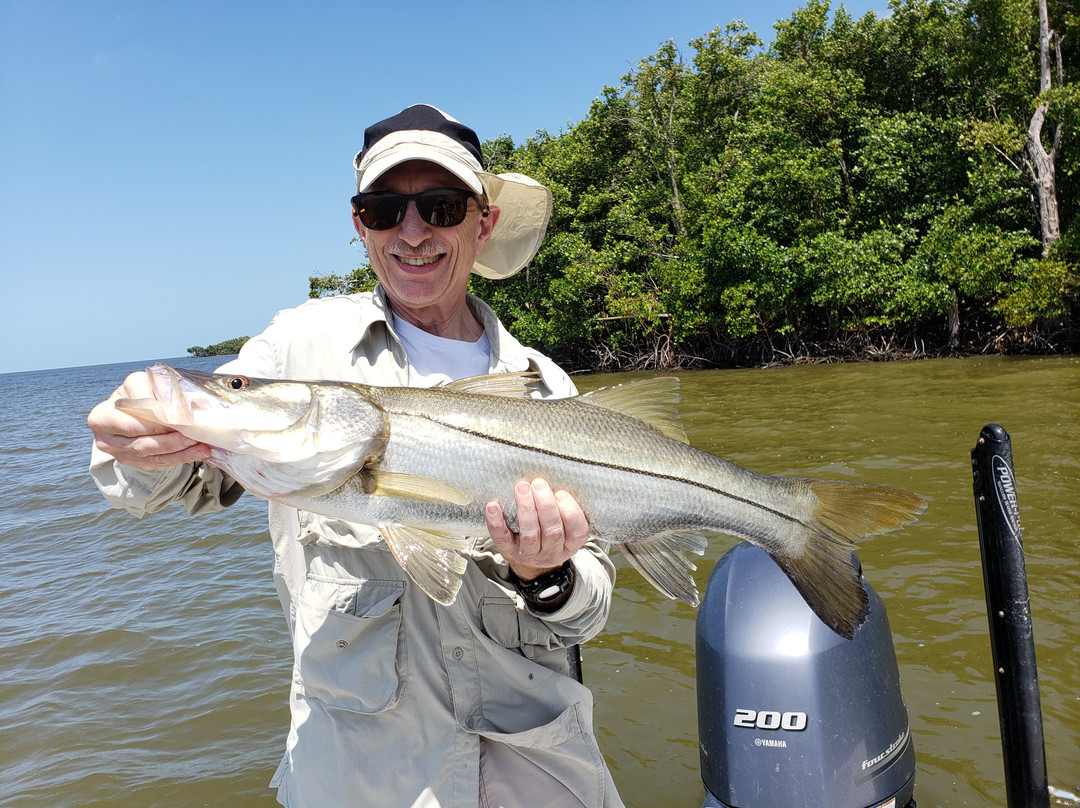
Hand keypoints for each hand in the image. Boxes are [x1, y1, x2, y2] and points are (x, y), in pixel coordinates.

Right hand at [87, 371, 210, 470]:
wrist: (136, 408)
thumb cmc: (144, 392)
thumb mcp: (147, 384)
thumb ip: (159, 393)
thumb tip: (185, 405)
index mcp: (101, 415)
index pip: (131, 422)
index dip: (157, 421)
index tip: (182, 419)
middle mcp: (105, 437)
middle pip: (140, 442)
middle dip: (170, 439)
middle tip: (194, 435)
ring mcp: (118, 452)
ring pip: (151, 454)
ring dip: (179, 451)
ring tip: (201, 446)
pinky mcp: (133, 462)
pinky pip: (158, 462)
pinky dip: (181, 457)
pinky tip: (199, 452)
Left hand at [486, 478, 588, 580]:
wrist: (530, 564)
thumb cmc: (548, 533)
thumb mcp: (564, 526)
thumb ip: (563, 508)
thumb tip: (556, 477)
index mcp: (570, 544)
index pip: (577, 531)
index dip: (571, 512)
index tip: (561, 493)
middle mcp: (552, 552)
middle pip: (552, 531)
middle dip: (546, 505)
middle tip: (539, 483)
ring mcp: (530, 555)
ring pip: (530, 535)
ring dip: (526, 509)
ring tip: (522, 488)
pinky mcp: (510, 552)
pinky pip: (502, 539)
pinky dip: (496, 522)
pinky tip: (493, 506)